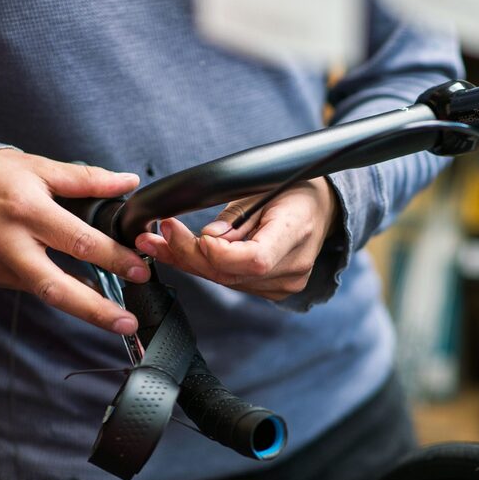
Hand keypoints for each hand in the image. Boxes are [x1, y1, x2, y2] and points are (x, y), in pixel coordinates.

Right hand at [0, 149, 148, 333]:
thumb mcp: (38, 167)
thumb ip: (86, 179)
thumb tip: (127, 182)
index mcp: (27, 211)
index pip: (79, 241)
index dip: (113, 257)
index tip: (140, 269)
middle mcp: (10, 244)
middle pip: (57, 288)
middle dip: (96, 311)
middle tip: (128, 322)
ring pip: (45, 293)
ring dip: (81, 306)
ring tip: (114, 316)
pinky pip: (29, 286)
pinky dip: (54, 288)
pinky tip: (77, 291)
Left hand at [134, 178, 339, 299]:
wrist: (322, 210)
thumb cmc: (294, 192)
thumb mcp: (264, 188)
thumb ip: (235, 218)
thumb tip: (205, 240)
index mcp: (296, 233)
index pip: (255, 258)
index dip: (220, 253)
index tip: (195, 236)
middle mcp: (292, 268)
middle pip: (231, 273)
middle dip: (188, 254)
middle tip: (157, 235)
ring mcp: (283, 285)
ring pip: (225, 280)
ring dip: (187, 262)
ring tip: (156, 242)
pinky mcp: (271, 290)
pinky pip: (230, 282)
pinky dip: (204, 268)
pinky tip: (178, 254)